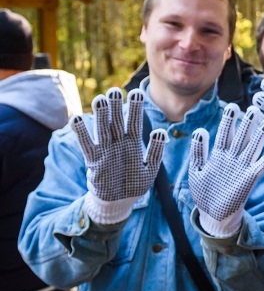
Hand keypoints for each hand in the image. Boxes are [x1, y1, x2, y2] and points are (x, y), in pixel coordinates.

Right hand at [72, 87, 167, 223]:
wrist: (118, 200)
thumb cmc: (135, 183)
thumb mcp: (150, 168)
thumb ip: (156, 151)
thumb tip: (161, 131)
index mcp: (133, 143)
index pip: (135, 122)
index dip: (135, 108)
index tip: (136, 92)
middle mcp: (118, 143)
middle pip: (116, 121)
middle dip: (116, 106)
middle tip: (114, 90)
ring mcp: (105, 150)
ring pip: (102, 129)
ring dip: (101, 115)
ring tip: (100, 99)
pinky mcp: (94, 160)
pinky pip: (86, 145)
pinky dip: (81, 133)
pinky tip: (77, 119)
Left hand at [189, 105, 263, 236]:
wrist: (213, 215)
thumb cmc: (204, 193)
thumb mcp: (196, 170)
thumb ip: (198, 151)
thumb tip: (200, 130)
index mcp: (219, 154)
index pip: (225, 133)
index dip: (229, 121)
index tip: (233, 106)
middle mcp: (233, 158)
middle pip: (242, 137)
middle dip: (248, 123)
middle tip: (255, 108)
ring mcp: (243, 168)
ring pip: (253, 148)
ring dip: (261, 136)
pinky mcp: (250, 179)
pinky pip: (262, 166)